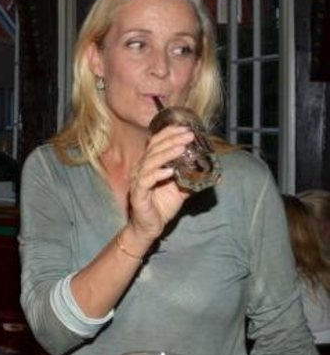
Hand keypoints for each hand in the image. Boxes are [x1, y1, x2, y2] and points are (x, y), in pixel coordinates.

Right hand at [128, 124, 195, 241]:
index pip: (156, 143)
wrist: (149, 227)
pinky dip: (158, 174)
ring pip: (150, 162)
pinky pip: (146, 181)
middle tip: (188, 135)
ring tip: (182, 148)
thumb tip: (216, 175)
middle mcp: (141, 169)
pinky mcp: (138, 194)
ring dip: (167, 153)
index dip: (169, 133)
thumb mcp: (181, 190)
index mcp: (150, 164)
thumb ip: (193, 180)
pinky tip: (170, 171)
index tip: (184, 128)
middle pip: (154, 149)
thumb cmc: (161, 206)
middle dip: (172, 140)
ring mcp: (138, 181)